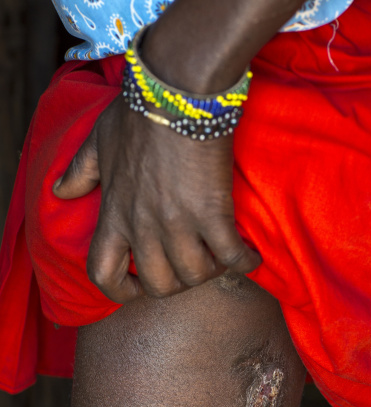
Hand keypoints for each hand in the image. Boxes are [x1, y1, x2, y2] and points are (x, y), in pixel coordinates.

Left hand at [53, 95, 260, 302]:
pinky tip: (253, 258)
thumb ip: (80, 171)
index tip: (139, 287)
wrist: (176, 91)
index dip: (120, 292)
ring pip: (194, 276)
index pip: (104, 274)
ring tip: (221, 257)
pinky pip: (231, 257)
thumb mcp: (98, 141)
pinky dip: (246, 263)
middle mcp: (142, 227)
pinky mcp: (211, 214)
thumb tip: (60, 192)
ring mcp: (177, 223)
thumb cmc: (137, 113)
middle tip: (191, 265)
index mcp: (114, 214)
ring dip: (211, 272)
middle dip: (177, 284)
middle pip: (158, 286)